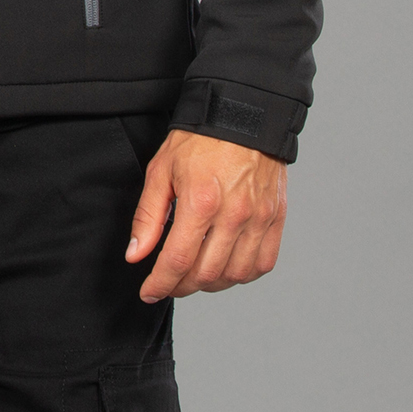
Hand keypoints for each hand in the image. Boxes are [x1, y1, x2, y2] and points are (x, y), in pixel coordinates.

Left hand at [128, 129, 288, 301]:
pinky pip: (262, 264)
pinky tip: (225, 268)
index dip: (160, 283)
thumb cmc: (198, 142)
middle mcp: (234, 216)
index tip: (148, 292)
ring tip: (194, 276)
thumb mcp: (161, 171)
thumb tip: (136, 255)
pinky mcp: (276, 220)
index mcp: (200, 202)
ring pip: (235, 275)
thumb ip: (148, 216)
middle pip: (207, 274)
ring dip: (211, 284)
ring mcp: (259, 220)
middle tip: (168, 283)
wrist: (242, 119)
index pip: (178, 260)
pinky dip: (241, 275)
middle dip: (182, 286)